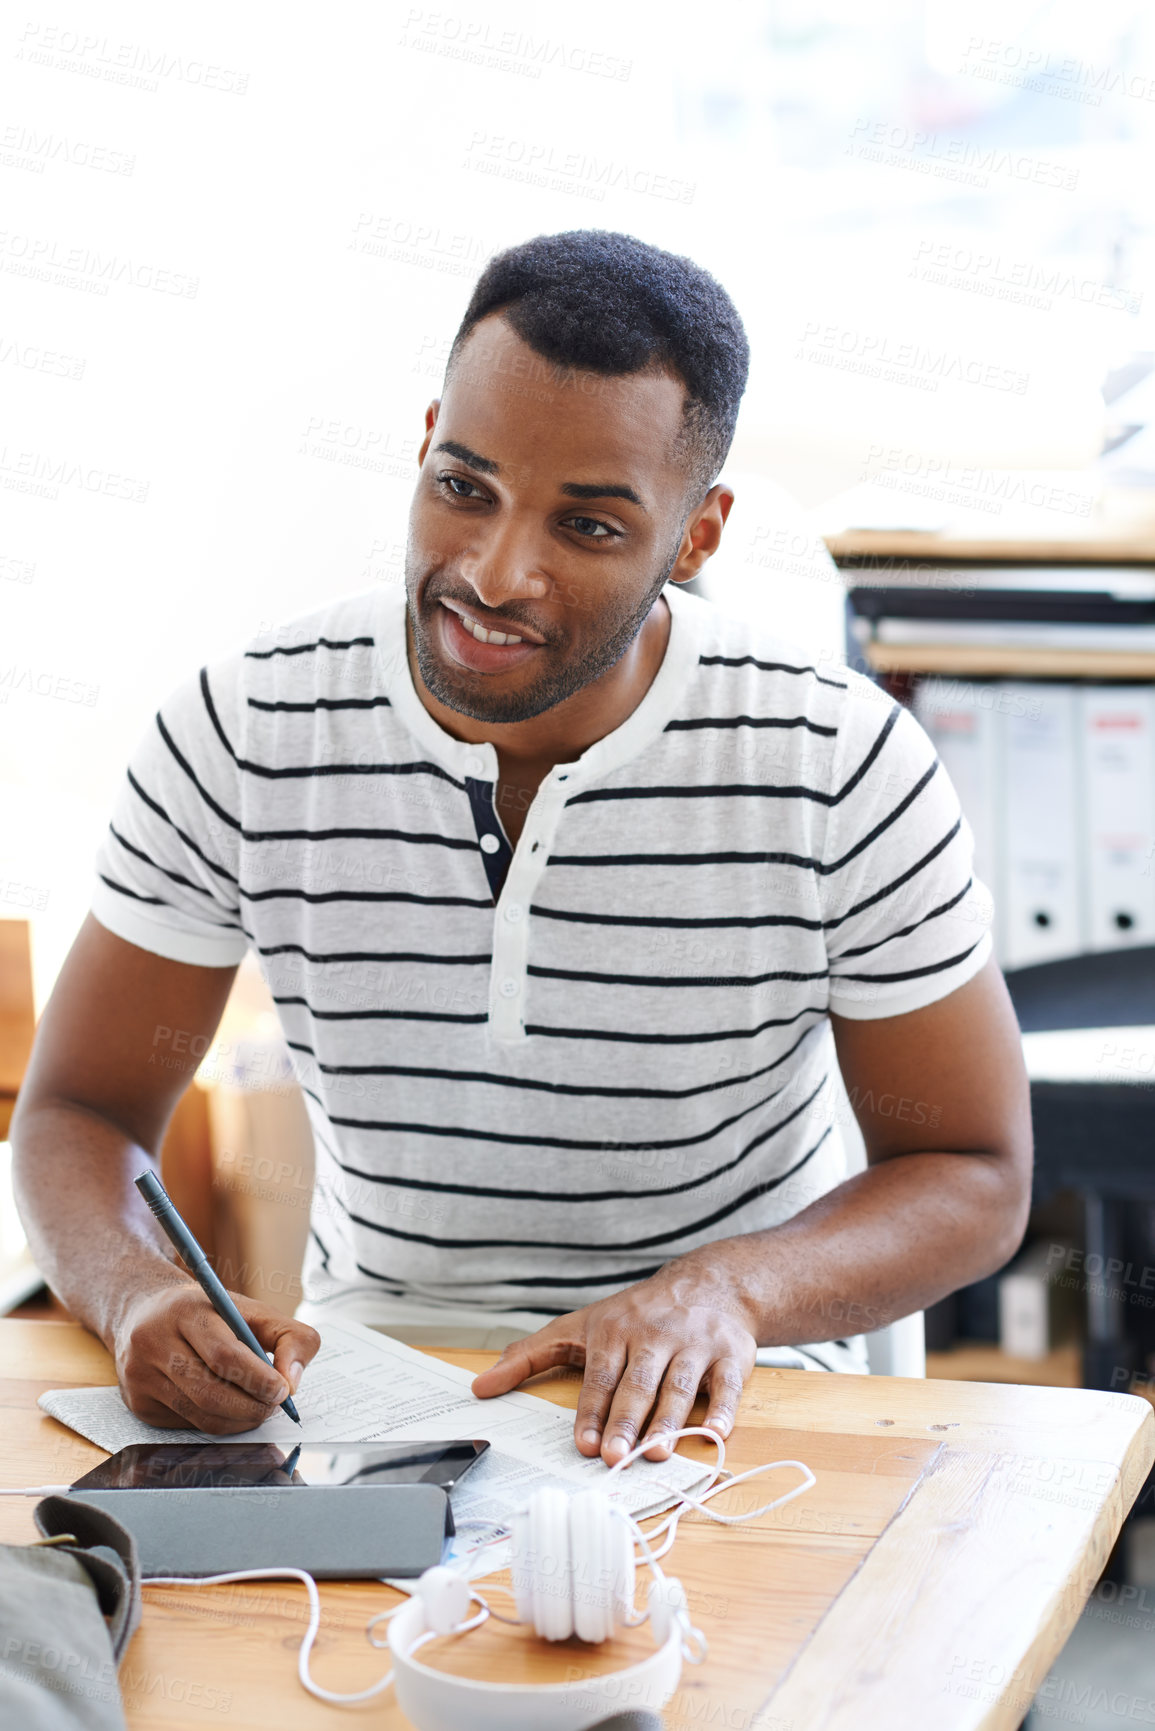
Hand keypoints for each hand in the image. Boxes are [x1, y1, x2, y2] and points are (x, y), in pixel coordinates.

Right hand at [115, 1280, 320, 1434]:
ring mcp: (141, 1376)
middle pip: (210, 1393)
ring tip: (257, 1408)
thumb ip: (288, 1336)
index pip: (224, 1355)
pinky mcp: (138, 1403)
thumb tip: (292, 1381)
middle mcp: (155, 1342)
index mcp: (187, 1311)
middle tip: (274, 1406)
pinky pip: (186, 1425)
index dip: (258, 1379)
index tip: (283, 1391)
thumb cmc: (209, 1314)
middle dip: (251, 1407)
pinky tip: (225, 1406)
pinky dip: (215, 1422)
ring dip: (238, 1420)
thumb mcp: (251, 1310)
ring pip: (199, 1415)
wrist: (146, 1313)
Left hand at [471, 1259, 756, 1465]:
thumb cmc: (636, 1315)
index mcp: (616, 1330)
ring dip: (670, 1422)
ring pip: (681, 1388)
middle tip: (615, 1457)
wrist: (709, 1283)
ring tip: (658, 1454)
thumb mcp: (580, 1326)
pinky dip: (724, 1410)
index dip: (592, 1412)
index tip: (585, 1445)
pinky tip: (716, 1435)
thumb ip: (530, 1356)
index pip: (600, 1376)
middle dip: (626, 1421)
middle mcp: (655, 1336)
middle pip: (638, 1384)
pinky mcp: (732, 1355)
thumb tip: (480, 1387)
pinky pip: (728, 1385)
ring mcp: (695, 1345)